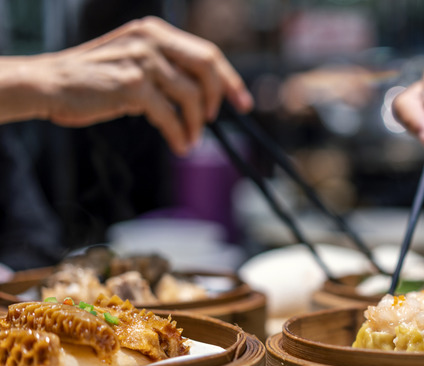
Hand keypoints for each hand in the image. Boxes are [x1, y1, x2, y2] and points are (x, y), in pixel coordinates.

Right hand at [18, 16, 252, 155]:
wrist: (51, 83)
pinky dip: (180, 135)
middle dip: (219, 97)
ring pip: (191, 96)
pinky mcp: (133, 86)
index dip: (230, 80)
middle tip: (213, 120)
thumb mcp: (134, 61)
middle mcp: (152, 40)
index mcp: (155, 31)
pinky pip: (170, 116)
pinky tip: (180, 145)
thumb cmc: (94, 79)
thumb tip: (204, 94)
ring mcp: (143, 61)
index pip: (207, 53)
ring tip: (191, 140)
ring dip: (195, 125)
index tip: (243, 102)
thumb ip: (166, 68)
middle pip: (208, 68)